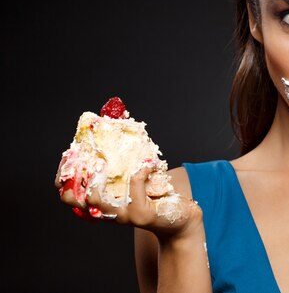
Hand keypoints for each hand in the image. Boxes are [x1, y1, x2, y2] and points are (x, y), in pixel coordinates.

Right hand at [55, 162, 201, 236]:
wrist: (181, 217)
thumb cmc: (156, 194)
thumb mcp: (134, 176)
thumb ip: (122, 157)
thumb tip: (113, 115)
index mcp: (100, 203)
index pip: (69, 195)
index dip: (63, 177)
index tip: (70, 155)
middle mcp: (106, 213)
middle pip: (75, 200)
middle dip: (74, 178)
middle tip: (86, 160)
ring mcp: (122, 216)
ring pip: (97, 201)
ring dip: (97, 179)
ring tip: (103, 162)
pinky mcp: (141, 214)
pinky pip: (134, 187)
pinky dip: (140, 170)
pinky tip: (149, 162)